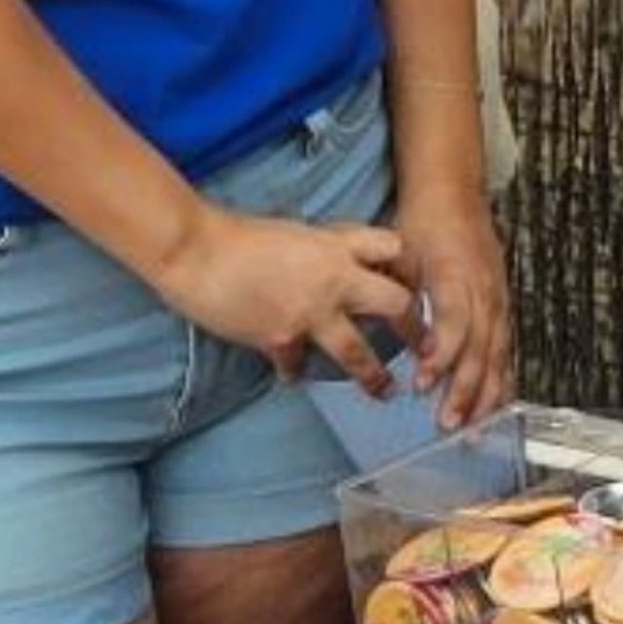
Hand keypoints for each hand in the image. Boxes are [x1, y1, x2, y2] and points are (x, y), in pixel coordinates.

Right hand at [159, 203, 421, 391]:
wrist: (196, 251)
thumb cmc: (238, 236)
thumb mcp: (295, 232)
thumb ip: (325, 250)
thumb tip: (342, 265)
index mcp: (336, 245)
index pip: (394, 250)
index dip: (410, 270)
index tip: (417, 289)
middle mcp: (333, 279)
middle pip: (396, 305)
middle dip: (416, 330)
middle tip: (425, 348)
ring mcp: (309, 312)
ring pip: (360, 353)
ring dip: (376, 377)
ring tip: (386, 391)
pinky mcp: (281, 338)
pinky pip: (298, 366)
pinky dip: (296, 372)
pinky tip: (293, 376)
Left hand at [399, 185, 512, 430]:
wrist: (454, 196)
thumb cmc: (424, 224)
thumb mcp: (402, 250)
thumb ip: (397, 288)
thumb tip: (383, 325)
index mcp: (458, 274)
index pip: (455, 322)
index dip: (443, 355)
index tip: (424, 382)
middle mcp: (484, 291)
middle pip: (480, 348)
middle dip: (464, 389)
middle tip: (446, 422)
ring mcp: (498, 301)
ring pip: (496, 356)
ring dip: (484, 396)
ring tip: (468, 430)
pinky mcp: (503, 309)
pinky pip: (506, 351)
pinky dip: (501, 382)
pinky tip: (493, 409)